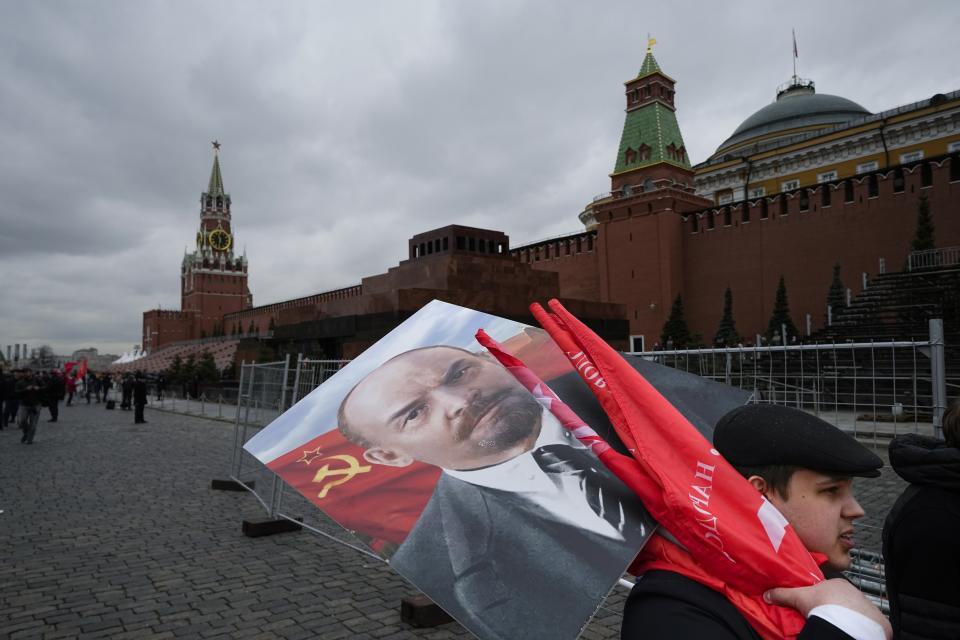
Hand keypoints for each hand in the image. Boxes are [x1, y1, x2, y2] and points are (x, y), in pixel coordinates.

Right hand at [765, 579, 890, 639]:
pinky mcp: (879, 622)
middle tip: (828, 621)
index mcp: (837, 584)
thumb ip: (783, 594)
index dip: (822, 600)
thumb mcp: (799, 597)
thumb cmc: (823, 604)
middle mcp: (855, 592)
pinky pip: (870, 625)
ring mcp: (868, 607)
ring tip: (841, 629)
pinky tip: (854, 634)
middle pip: (844, 601)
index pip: (829, 591)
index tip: (817, 609)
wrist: (846, 621)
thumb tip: (766, 594)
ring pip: (857, 613)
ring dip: (851, 620)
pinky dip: (864, 630)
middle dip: (838, 610)